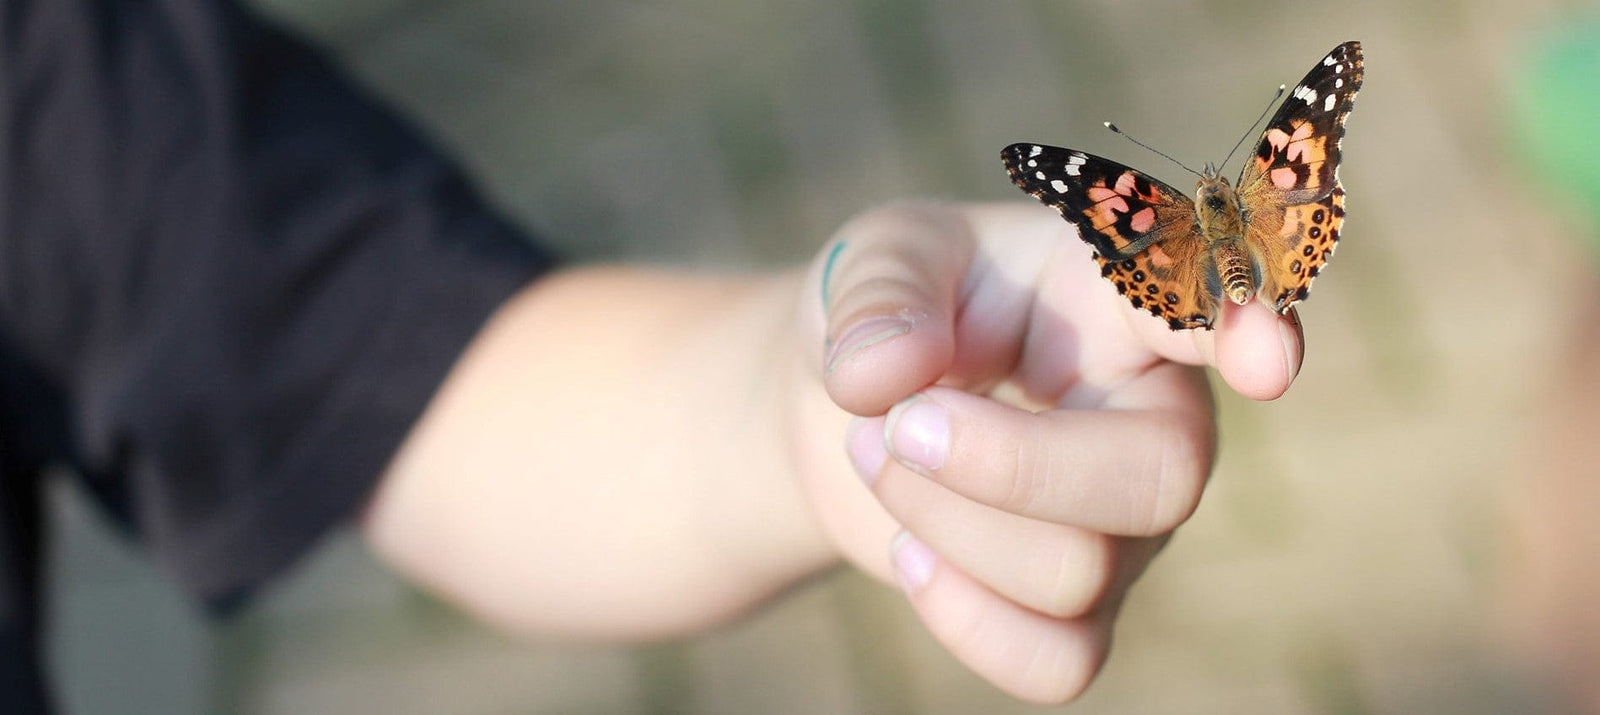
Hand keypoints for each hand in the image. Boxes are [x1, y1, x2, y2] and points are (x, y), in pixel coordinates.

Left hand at [790, 201, 1301, 702]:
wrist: (852, 406)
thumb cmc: (896, 311)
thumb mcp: (877, 262)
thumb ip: (880, 299)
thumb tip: (885, 378)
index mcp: (1120, 304)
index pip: (1206, 312)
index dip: (1247, 329)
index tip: (1266, 356)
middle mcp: (1153, 417)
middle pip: (1160, 482)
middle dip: (1007, 467)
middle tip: (897, 422)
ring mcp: (1128, 526)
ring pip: (1077, 574)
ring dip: (942, 520)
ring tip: (876, 449)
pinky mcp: (1079, 610)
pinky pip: (1056, 664)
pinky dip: (961, 617)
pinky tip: (908, 551)